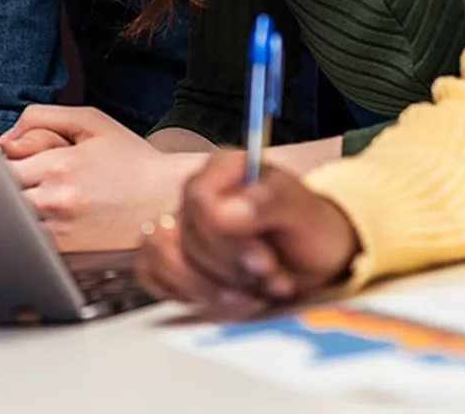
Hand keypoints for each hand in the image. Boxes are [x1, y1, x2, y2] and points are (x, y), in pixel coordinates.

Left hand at [0, 105, 197, 251]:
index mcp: (59, 165)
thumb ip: (40, 118)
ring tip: (46, 200)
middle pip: (2, 195)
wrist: (168, 199)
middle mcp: (57, 201)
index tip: (14, 162)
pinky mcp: (71, 254)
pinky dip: (32, 232)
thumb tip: (4, 139)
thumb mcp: (90, 122)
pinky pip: (33, 243)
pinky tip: (55, 221)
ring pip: (14, 221)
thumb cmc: (131, 159)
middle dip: (7, 186)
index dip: (1, 163)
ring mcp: (63, 231)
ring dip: (18, 211)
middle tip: (29, 181)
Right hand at [134, 151, 359, 315]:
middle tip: (271, 276)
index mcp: (225, 168)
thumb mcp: (304, 212)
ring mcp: (181, 224)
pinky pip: (150, 271)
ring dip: (211, 285)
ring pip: (163, 254)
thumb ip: (270, 201)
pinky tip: (224, 296)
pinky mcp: (172, 255)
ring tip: (253, 291)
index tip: (263, 259)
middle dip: (231, 267)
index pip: (198, 197)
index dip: (225, 235)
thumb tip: (229, 211)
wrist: (314, 261)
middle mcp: (197, 193)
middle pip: (186, 234)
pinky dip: (187, 292)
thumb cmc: (310, 229)